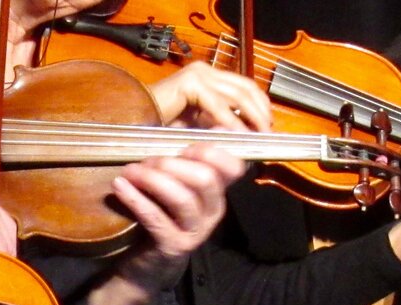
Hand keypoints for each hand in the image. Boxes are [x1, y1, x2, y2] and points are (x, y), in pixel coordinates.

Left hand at [116, 143, 243, 263]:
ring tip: (130, 171)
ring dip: (154, 179)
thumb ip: (180, 156)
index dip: (212, 150)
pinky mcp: (173, 246)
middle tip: (147, 160)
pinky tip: (119, 185)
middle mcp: (212, 211)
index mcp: (217, 192)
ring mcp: (195, 231)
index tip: (185, 144)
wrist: (147, 264)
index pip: (234, 167)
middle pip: (206, 179)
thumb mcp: (174, 184)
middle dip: (174, 163)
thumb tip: (182, 119)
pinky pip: (156, 218)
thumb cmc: (160, 215)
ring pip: (183, 198)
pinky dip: (136, 198)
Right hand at [147, 62, 272, 130]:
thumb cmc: (159, 126)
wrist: (131, 122)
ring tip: (259, 136)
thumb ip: (220, 124)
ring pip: (238, 95)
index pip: (245, 86)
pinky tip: (237, 137)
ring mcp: (198, 74)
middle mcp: (204, 71)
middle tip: (268, 133)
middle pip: (247, 88)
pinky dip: (231, 122)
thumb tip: (247, 134)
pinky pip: (219, 105)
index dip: (261, 106)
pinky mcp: (190, 83)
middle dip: (262, 112)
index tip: (269, 127)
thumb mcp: (198, 124)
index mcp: (207, 77)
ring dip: (252, 117)